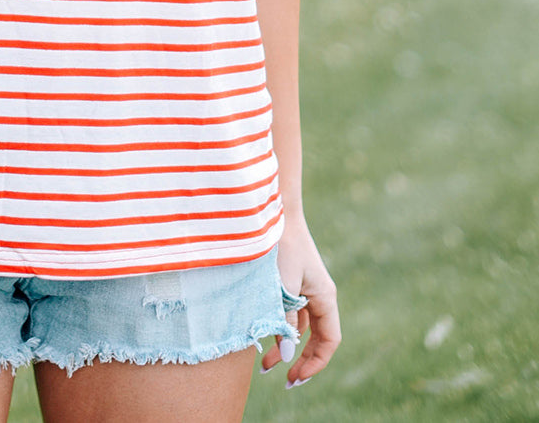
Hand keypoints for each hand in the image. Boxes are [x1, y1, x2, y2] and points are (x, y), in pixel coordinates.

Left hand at [260, 216, 340, 387]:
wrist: (272, 211)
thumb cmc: (279, 246)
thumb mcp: (282, 287)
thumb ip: (286, 320)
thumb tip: (287, 356)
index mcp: (325, 297)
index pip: (329, 341)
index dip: (315, 363)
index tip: (295, 377)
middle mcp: (319, 295)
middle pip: (317, 339)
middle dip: (301, 361)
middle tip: (283, 380)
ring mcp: (306, 289)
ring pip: (301, 328)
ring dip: (286, 346)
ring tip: (264, 365)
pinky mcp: (292, 282)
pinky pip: (291, 314)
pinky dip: (280, 328)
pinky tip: (264, 336)